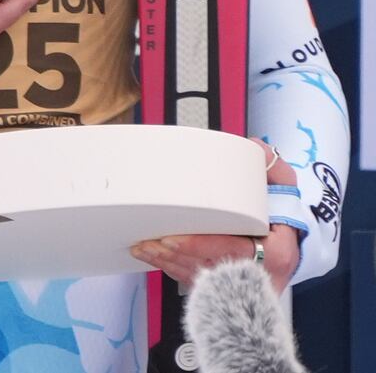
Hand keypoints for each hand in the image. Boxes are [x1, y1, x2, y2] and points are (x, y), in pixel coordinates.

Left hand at [131, 139, 301, 292]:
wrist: (290, 245)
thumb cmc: (283, 216)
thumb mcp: (284, 189)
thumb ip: (272, 168)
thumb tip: (255, 147)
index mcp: (276, 252)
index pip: (234, 251)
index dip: (200, 245)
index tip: (172, 238)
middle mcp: (260, 275)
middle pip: (210, 268)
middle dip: (175, 256)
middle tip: (149, 241)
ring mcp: (244, 285)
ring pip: (200, 278)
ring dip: (169, 263)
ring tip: (144, 247)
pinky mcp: (230, 288)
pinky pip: (197, 282)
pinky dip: (173, 269)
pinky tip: (154, 257)